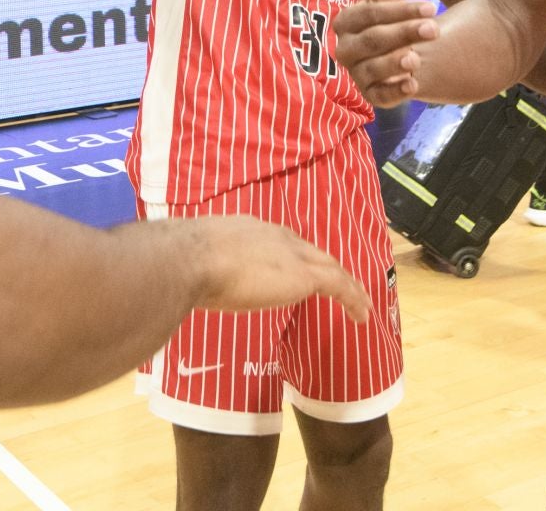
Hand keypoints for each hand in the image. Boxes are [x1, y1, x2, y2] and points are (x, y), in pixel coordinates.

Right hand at [183, 217, 370, 322]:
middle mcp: (277, 237)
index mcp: (251, 230)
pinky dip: (353, 299)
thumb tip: (191, 280)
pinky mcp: (304, 276)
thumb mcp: (197, 259)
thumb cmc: (184, 261)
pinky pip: (339, 286)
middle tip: (339, 282)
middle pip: (312, 252)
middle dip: (326, 267)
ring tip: (361, 303)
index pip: (282, 242)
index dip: (295, 256)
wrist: (193, 258)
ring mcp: (293, 255)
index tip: (299, 269)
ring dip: (348, 286)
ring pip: (331, 268)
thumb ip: (204, 267)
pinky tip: (361, 315)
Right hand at [332, 0, 439, 109]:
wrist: (403, 49)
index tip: (430, 7)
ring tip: (417, 58)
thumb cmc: (392, 18)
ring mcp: (356, 74)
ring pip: (373, 69)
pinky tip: (414, 84)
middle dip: (404, 33)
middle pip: (372, 41)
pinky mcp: (370, 95)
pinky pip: (379, 97)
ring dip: (396, 63)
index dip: (398, 11)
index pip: (368, 15)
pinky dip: (396, 92)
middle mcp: (345, 50)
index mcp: (345, 22)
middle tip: (434, 28)